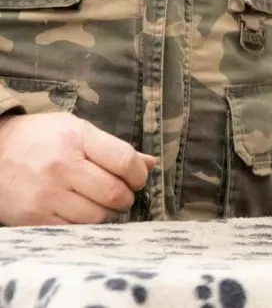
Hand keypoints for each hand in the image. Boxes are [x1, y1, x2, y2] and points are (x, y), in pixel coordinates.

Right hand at [0, 113, 156, 225]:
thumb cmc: (41, 139)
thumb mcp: (77, 130)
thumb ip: (114, 148)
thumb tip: (149, 165)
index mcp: (77, 139)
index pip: (125, 161)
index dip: (138, 174)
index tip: (137, 178)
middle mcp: (61, 167)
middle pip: (114, 193)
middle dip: (126, 197)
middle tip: (121, 194)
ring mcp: (46, 195)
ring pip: (97, 216)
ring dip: (106, 213)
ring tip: (99, 202)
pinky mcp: (33, 218)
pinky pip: (74, 229)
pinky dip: (84, 224)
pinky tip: (79, 211)